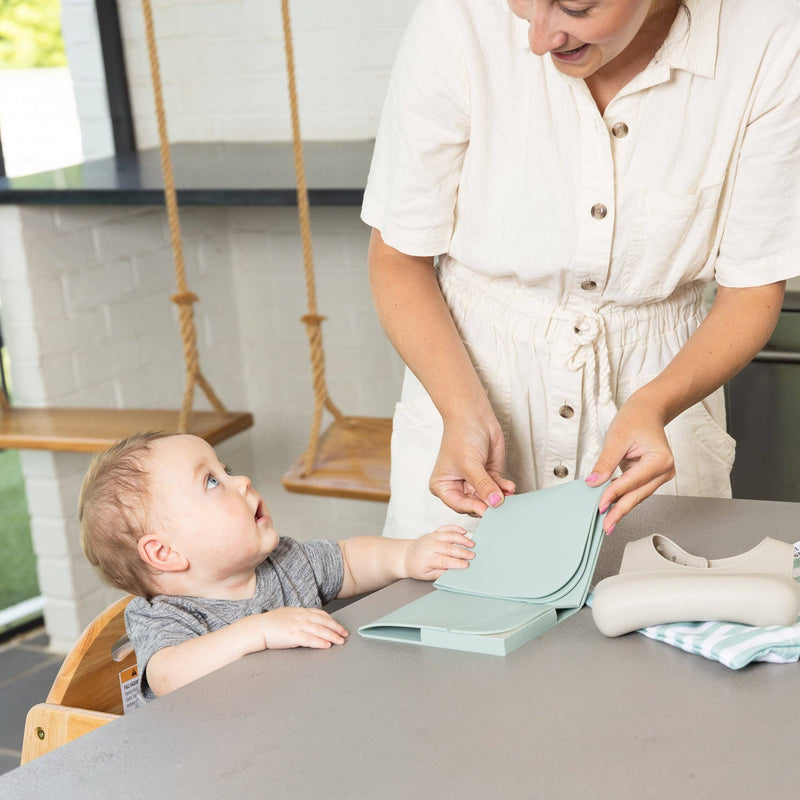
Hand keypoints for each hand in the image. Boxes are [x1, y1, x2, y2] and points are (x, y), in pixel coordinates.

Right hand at [255, 607, 348, 649]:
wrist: (258, 628)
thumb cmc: (271, 623)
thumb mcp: (288, 615)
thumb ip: (300, 617)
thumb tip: (310, 621)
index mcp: (300, 611)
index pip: (321, 614)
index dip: (332, 620)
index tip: (339, 626)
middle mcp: (301, 617)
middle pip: (323, 622)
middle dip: (336, 628)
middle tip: (345, 634)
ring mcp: (297, 626)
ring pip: (319, 630)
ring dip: (332, 636)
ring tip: (340, 641)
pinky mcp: (293, 636)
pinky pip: (309, 639)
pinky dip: (319, 642)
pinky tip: (327, 645)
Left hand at [404, 525, 475, 580]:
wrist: (406, 556)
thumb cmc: (417, 567)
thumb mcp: (427, 575)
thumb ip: (440, 573)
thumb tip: (453, 570)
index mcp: (428, 558)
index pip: (445, 560)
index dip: (457, 563)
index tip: (466, 565)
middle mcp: (431, 546)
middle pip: (449, 548)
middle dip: (462, 551)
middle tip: (473, 555)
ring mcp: (433, 537)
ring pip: (449, 536)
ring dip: (462, 539)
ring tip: (472, 544)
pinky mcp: (434, 532)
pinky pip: (446, 528)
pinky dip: (455, 528)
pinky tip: (463, 531)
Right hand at [429, 413, 515, 516]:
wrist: (474, 415)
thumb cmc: (462, 436)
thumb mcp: (470, 464)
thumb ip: (483, 486)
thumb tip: (495, 503)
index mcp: (443, 486)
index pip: (459, 505)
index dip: (473, 508)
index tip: (487, 510)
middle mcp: (458, 486)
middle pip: (475, 504)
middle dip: (489, 504)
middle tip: (501, 503)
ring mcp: (474, 482)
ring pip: (488, 498)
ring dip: (500, 497)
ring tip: (508, 494)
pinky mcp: (489, 475)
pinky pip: (498, 488)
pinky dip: (505, 489)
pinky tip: (510, 487)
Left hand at [585, 396, 675, 533]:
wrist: (646, 412)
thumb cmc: (636, 420)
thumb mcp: (616, 439)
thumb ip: (605, 462)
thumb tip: (593, 482)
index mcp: (661, 460)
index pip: (633, 482)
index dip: (615, 494)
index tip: (600, 505)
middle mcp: (664, 471)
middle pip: (638, 495)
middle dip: (619, 510)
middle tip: (605, 525)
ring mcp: (660, 476)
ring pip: (637, 496)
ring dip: (620, 507)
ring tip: (606, 521)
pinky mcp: (651, 477)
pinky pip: (635, 490)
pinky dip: (622, 497)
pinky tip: (610, 506)